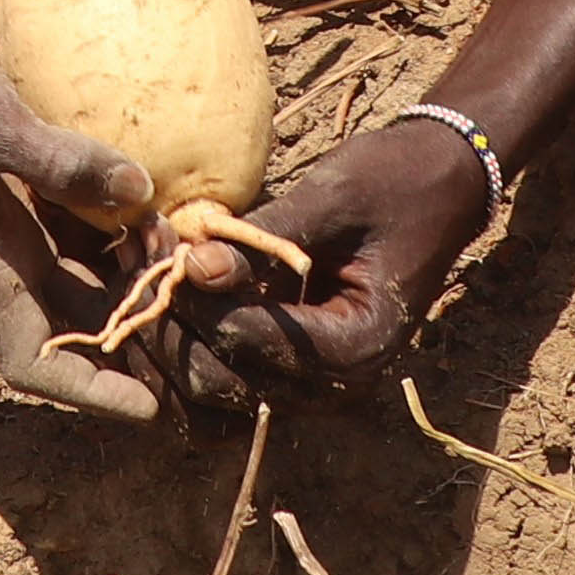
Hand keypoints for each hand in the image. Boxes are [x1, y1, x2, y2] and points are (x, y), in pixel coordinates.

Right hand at [0, 0, 167, 421]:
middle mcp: (0, 247)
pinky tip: (148, 195)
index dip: (89, 393)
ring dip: (130, 278)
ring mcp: (5, 213)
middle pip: (72, 325)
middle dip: (131, 339)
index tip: (149, 404)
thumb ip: (58, 160)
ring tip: (184, 257)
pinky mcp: (10, 175)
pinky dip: (114, 224)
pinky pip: (73, 222)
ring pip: (78, 275)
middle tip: (194, 323)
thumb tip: (139, 191)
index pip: (33, 358)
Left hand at [167, 110, 494, 400]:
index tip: (159, 245)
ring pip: (208, 392)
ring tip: (140, 268)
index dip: (195, 299)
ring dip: (168, 338)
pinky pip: (222, 377)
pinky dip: (186, 345)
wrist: (437, 185)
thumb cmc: (393, 183)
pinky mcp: (286, 367)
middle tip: (137, 254)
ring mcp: (307, 384)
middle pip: (218, 383)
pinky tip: (160, 291)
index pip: (248, 344)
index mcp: (357, 348)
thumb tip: (193, 265)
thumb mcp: (333, 200)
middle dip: (169, 322)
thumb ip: (265, 239)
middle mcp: (331, 385)